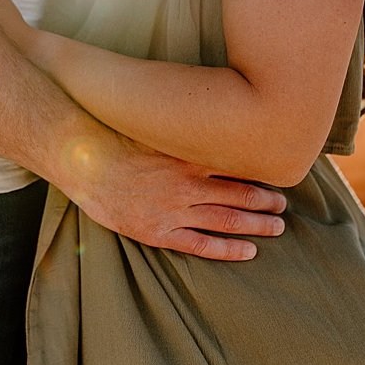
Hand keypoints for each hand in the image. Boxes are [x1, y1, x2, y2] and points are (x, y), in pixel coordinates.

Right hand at [65, 131, 287, 260]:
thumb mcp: (154, 125)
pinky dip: (229, 248)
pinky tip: (249, 251)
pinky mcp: (158, 231)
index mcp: (189, 154)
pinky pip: (201, 245)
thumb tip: (205, 114)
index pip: (239, 164)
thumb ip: (181, 127)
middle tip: (283, 205)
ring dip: (257, 224)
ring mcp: (174, 209)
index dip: (262, 172)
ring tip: (278, 227)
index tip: (279, 174)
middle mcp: (188, 183)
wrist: (81, 158)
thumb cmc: (114, 137)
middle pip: (240, 193)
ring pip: (228, 219)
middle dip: (266, 201)